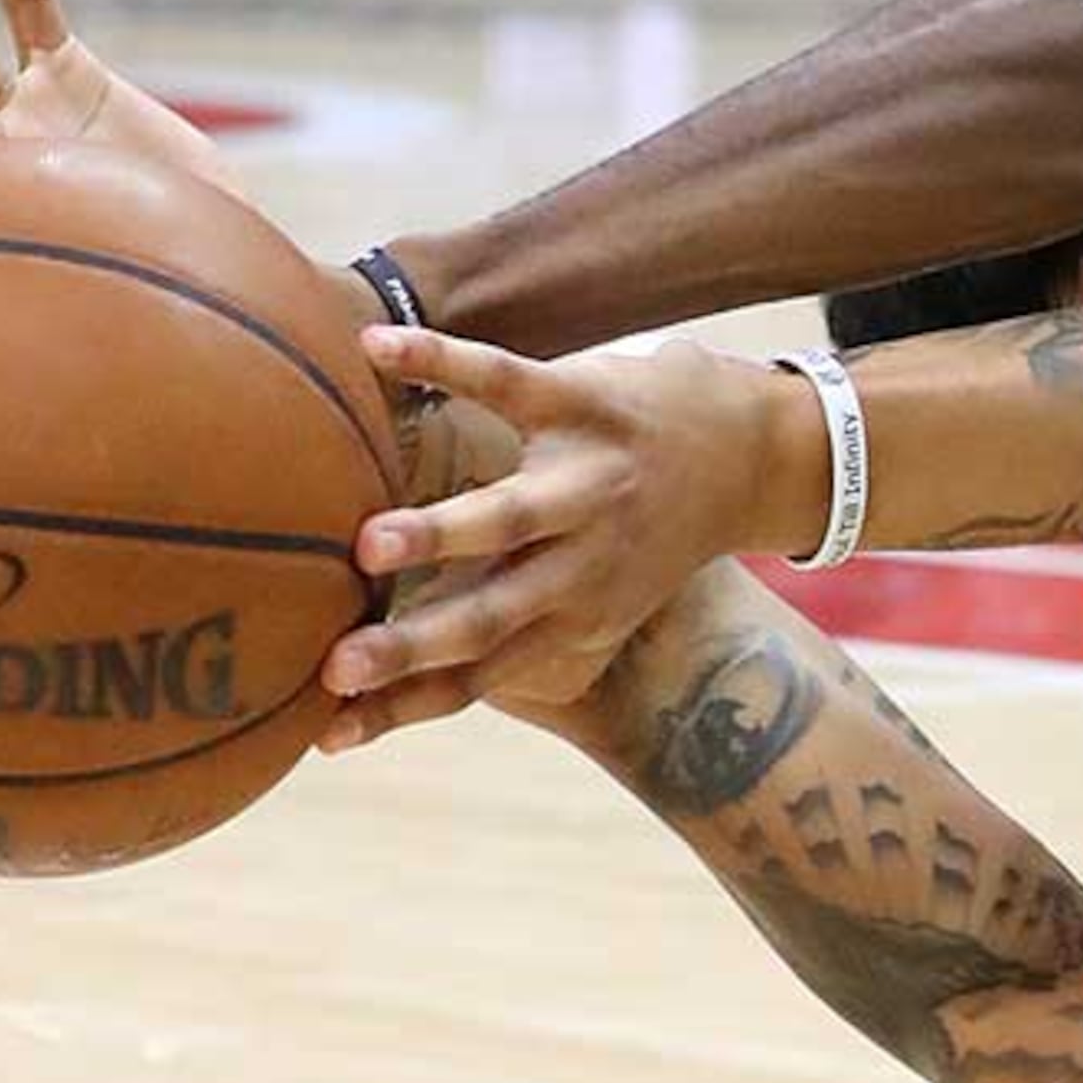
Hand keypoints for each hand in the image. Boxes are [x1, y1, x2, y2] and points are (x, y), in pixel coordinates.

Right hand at [317, 325, 814, 747]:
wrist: (754, 453)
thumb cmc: (638, 538)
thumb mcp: (594, 604)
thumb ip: (508, 634)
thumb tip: (388, 687)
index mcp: (572, 617)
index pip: (479, 675)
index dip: (405, 708)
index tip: (327, 736)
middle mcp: (582, 561)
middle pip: (490, 614)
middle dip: (416, 643)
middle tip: (339, 664)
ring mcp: (587, 480)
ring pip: (510, 515)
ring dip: (441, 532)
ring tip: (368, 544)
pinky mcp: (587, 401)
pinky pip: (506, 380)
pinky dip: (442, 362)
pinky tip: (375, 346)